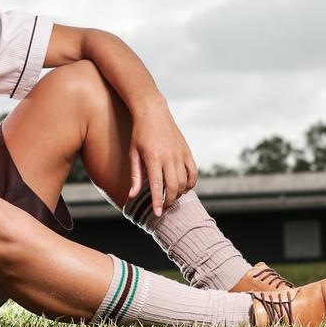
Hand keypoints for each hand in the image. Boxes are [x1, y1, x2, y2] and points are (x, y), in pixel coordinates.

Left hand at [127, 100, 197, 216]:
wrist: (152, 112)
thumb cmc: (139, 134)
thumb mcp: (133, 154)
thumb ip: (135, 176)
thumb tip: (132, 196)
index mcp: (153, 157)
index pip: (158, 186)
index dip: (158, 202)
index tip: (157, 214)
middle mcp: (169, 156)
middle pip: (174, 187)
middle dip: (169, 201)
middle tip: (162, 207)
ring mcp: (180, 153)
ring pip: (185, 181)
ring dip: (179, 193)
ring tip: (170, 197)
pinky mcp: (187, 151)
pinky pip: (193, 172)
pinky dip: (191, 183)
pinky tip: (183, 188)